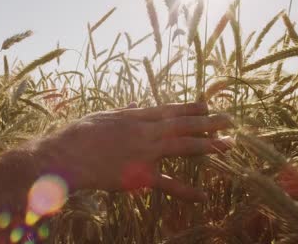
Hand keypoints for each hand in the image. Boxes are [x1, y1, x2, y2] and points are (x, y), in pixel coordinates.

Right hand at [31, 103, 232, 201]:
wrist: (67, 156)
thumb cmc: (80, 134)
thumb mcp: (104, 116)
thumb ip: (125, 111)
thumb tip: (139, 102)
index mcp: (135, 116)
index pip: (170, 109)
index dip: (191, 108)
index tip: (207, 105)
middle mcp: (145, 131)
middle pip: (183, 125)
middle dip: (209, 122)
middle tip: (230, 120)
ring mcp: (145, 152)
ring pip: (183, 147)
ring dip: (208, 145)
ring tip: (228, 144)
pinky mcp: (140, 175)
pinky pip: (168, 183)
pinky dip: (185, 191)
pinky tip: (202, 196)